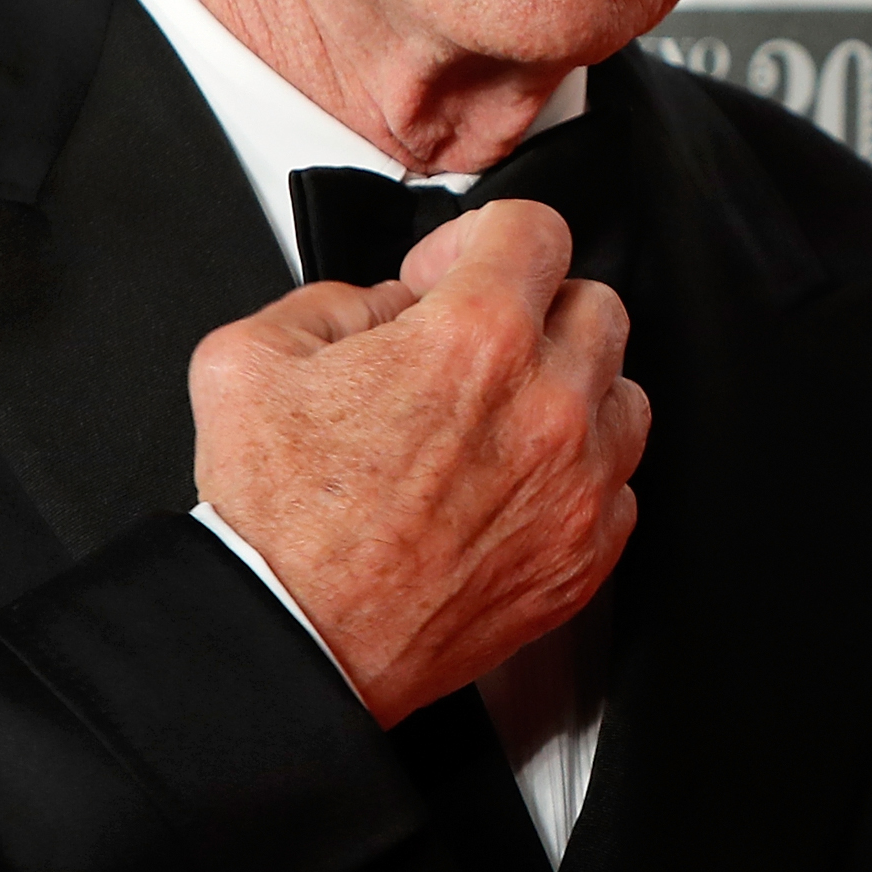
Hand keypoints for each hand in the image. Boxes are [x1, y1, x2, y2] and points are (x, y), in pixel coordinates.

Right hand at [188, 199, 649, 725]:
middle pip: (595, 304)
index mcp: (475, 338)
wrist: (290, 643)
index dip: (479, 239)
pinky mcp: (585, 554)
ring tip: (500, 420)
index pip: (535, 228)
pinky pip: (618, 487)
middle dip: (533, 310)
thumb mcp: (250, 357)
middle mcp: (547, 404)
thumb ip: (335, 299)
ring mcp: (577, 484)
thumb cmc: (274, 523)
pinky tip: (511, 489)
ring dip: (570, 393)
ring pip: (621, 394)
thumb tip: (388, 305)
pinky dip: (575, 479)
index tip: (451, 275)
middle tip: (477, 347)